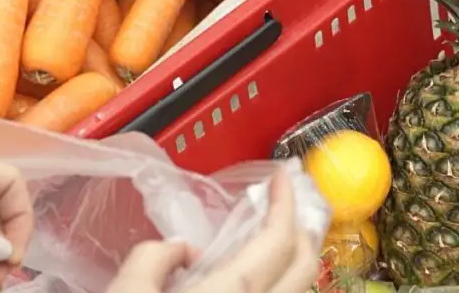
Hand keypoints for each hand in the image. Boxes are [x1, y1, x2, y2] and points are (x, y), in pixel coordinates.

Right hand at [106, 169, 319, 292]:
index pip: (277, 244)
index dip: (287, 205)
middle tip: (290, 204)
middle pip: (305, 272)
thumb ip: (152, 259)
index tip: (284, 177)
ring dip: (298, 265)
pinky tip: (262, 284)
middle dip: (305, 230)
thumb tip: (186, 251)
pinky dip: (282, 292)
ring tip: (281, 242)